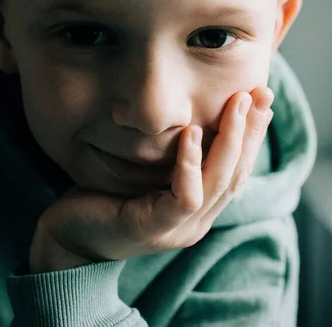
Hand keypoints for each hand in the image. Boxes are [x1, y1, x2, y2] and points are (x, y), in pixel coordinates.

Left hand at [29, 87, 274, 273]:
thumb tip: (196, 119)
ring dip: (231, 140)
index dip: (254, 134)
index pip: (237, 168)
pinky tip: (192, 134)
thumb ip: (176, 156)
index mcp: (200, 208)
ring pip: (218, 183)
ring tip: (238, 104)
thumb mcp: (150, 172)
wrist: (68, 237)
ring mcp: (180, 229)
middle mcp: (198, 221)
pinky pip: (185, 196)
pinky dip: (191, 164)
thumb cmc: (106, 198)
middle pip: (236, 173)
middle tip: (261, 93)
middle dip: (252, 130)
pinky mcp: (156, 229)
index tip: (263, 98)